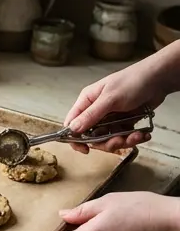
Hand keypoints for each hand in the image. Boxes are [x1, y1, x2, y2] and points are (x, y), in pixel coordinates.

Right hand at [62, 48, 176, 152]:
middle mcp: (96, 111)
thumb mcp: (110, 99)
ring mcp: (111, 117)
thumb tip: (72, 129)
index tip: (85, 150)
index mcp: (87, 101)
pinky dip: (134, 138)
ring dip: (123, 141)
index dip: (75, 138)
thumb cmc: (130, 83)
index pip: (73, 122)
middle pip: (93, 135)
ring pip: (110, 138)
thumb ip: (91, 115)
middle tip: (120, 140)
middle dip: (107, 142)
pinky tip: (143, 134)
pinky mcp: (125, 121)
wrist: (157, 80)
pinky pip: (124, 136)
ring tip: (137, 136)